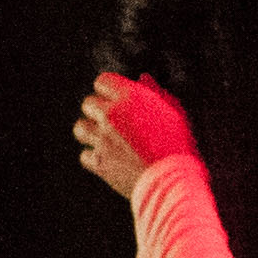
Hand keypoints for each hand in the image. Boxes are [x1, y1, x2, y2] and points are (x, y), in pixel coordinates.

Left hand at [71, 71, 194, 202]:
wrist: (172, 179)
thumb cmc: (177, 144)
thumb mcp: (172, 113)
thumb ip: (154, 94)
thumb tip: (142, 78)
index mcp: (131, 98)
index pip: (102, 81)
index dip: (108, 89)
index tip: (115, 98)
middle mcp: (112, 115)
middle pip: (88, 104)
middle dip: (98, 110)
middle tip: (112, 120)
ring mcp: (102, 139)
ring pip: (80, 128)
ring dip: (90, 131)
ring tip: (105, 138)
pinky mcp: (98, 162)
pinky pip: (85, 155)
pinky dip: (94, 157)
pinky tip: (107, 158)